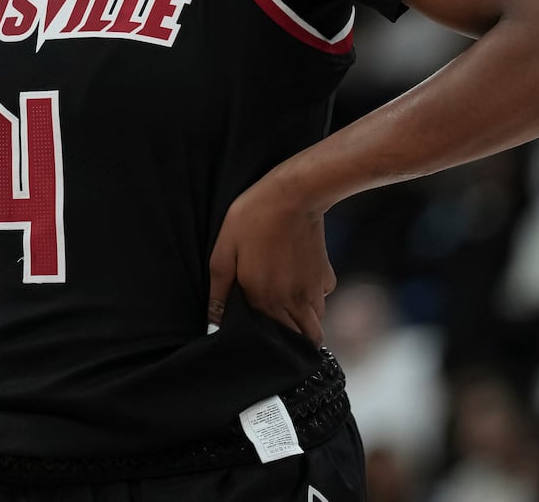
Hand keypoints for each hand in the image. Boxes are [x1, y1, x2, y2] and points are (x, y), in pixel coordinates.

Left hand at [207, 173, 336, 345]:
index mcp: (265, 299)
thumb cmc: (253, 218)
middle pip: (304, 339)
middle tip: (276, 328)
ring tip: (285, 305)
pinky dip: (313, 298)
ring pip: (315, 322)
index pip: (275, 341)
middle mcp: (294, 301)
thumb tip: (212, 321)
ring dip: (303, 321)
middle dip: (292, 341)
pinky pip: (322, 298)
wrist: (294, 194)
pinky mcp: (327, 275)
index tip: (261, 339)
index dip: (269, 344)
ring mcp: (314, 290)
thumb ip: (218, 289)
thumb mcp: (223, 250)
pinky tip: (298, 281)